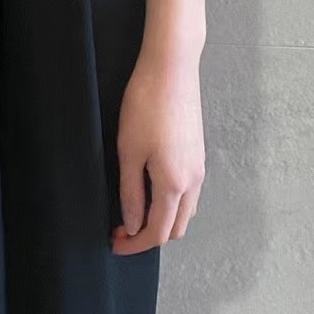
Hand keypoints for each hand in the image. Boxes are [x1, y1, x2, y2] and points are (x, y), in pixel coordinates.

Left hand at [111, 46, 205, 253]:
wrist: (172, 69)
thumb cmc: (145, 106)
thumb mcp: (129, 151)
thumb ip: (132, 192)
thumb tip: (133, 223)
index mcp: (175, 184)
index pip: (158, 232)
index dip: (135, 244)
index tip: (114, 242)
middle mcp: (194, 181)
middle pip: (176, 227)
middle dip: (149, 236)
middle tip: (120, 228)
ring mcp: (199, 167)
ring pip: (185, 210)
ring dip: (162, 219)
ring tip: (133, 210)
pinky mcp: (198, 153)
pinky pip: (189, 192)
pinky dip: (171, 202)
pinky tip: (150, 189)